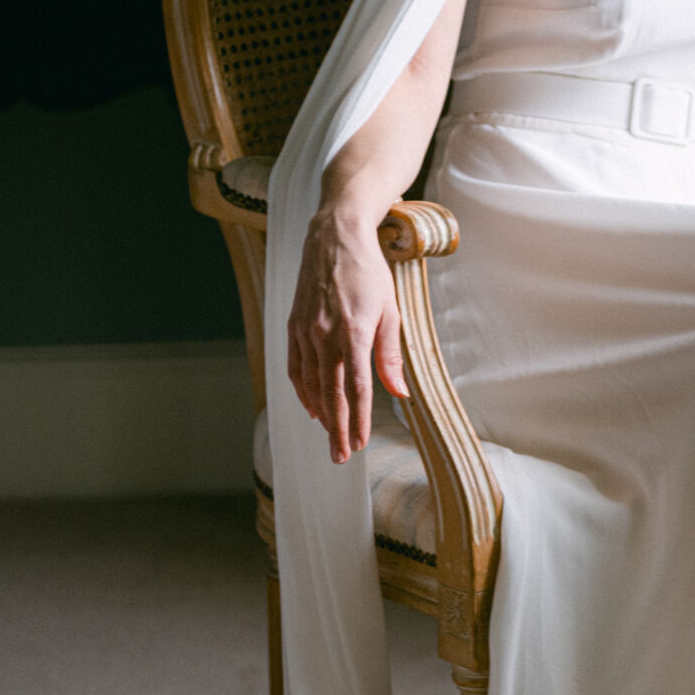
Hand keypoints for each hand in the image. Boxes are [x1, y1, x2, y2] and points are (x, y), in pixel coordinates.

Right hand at [286, 206, 407, 462]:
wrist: (334, 238)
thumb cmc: (369, 273)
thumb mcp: (390, 311)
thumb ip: (391, 355)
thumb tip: (400, 392)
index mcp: (354, 333)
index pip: (357, 389)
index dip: (358, 420)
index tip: (359, 444)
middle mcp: (325, 335)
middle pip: (331, 394)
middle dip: (337, 429)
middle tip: (340, 456)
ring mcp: (306, 331)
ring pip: (311, 384)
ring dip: (321, 414)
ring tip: (330, 435)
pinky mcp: (294, 326)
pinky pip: (296, 367)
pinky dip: (303, 391)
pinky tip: (312, 405)